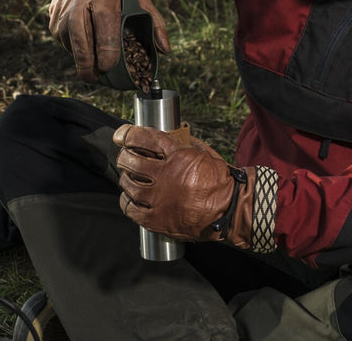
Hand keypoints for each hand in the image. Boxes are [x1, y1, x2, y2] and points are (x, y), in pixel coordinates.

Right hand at [47, 0, 168, 82]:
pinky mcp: (54, 9)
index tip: (108, 67)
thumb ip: (154, 22)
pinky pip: (58, 33)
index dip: (106, 52)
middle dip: (86, 62)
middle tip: (93, 78)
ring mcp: (64, 5)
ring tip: (88, 66)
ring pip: (66, 38)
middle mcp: (80, 1)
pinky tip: (79, 49)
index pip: (104, 29)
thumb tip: (164, 49)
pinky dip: (68, 44)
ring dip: (76, 55)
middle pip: (79, 38)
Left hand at [112, 123, 260, 248]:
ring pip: (128, 184)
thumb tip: (170, 132)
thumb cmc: (220, 181)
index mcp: (177, 156)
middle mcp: (165, 175)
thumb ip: (184, 143)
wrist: (230, 210)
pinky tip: (129, 198)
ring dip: (125, 178)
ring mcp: (159, 199)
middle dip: (124, 156)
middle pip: (130, 160)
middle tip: (125, 158)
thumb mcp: (203, 153)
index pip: (143, 138)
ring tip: (129, 178)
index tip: (121, 135)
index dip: (127, 134)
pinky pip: (131, 209)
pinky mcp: (157, 220)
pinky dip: (126, 201)